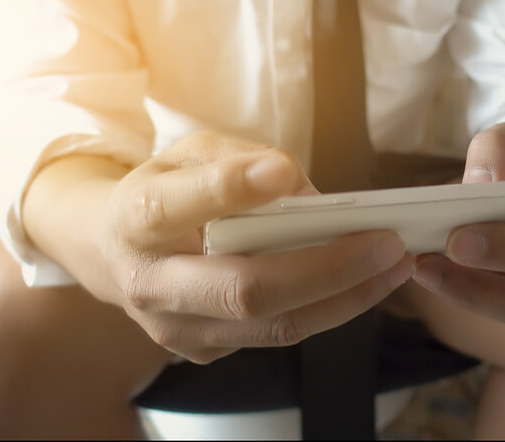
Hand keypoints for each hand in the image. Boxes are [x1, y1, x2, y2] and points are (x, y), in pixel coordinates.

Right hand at [97, 131, 413, 363]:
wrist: (109, 251)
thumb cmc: (164, 190)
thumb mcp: (189, 152)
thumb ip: (240, 161)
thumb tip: (305, 193)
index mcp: (135, 218)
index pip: (176, 206)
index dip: (230, 188)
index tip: (281, 170)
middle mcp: (150, 283)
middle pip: (243, 291)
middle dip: (326, 269)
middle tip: (386, 243)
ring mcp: (175, 328)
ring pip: (273, 326)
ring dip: (345, 297)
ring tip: (395, 265)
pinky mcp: (203, 350)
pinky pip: (276, 334)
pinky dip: (327, 308)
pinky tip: (364, 282)